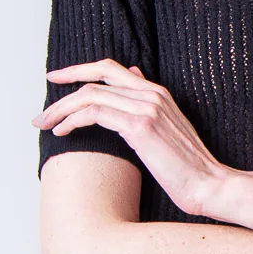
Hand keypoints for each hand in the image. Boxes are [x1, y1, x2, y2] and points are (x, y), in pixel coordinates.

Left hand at [32, 60, 228, 214]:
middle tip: (42, 109)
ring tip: (44, 125)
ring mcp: (146, 108)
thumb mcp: (168, 131)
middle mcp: (151, 94)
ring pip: (89, 95)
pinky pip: (94, 113)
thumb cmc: (189, 168)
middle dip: (64, 85)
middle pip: (96, 76)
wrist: (210, 185)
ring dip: (60, 109)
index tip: (57, 79)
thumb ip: (148, 108)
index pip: (111, 69)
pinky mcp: (140, 126)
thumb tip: (134, 82)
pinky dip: (72, 121)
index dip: (79, 70)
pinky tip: (61, 133)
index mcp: (158, 93)